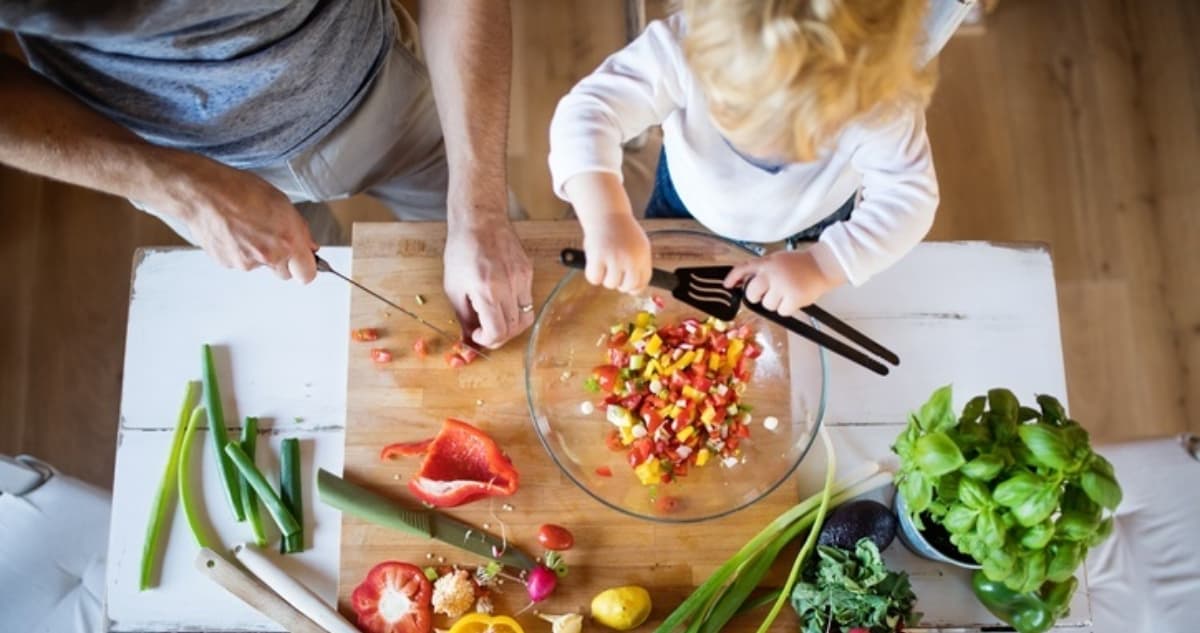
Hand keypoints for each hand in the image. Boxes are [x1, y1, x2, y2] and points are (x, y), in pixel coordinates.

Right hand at [151, 153, 317, 282]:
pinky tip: (233, 231)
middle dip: (283, 260)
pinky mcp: (227, 263)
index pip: (307, 275)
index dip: (306, 267)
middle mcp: (269, 256)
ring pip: (261, 266)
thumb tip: (309, 246)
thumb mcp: (281, 202)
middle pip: (284, 274)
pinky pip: (241, 262)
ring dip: (259, 253)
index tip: (303, 260)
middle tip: (272, 237)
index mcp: (288, 240)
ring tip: (247, 227)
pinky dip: (239, 251)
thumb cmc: (240, 190)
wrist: (202, 193)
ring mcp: (246, 263)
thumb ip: (299, 230)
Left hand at [443, 218, 533, 348]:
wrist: (480, 220)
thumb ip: (464, 318)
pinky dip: (516, 308)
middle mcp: (509, 286)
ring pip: (526, 318)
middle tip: (486, 332)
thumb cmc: (462, 250)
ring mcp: (522, 278)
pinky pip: (528, 300)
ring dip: (511, 326)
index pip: (498, 332)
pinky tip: (502, 301)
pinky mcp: (528, 272)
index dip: (488, 341)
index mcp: (487, 290)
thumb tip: (469, 341)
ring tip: (496, 319)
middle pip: (514, 329)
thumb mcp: (453, 287)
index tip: (478, 336)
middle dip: (499, 336)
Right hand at [582, 213, 651, 292]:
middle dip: (619, 284)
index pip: (643, 282)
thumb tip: (635, 289)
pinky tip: (594, 263)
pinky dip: (592, 274)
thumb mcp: (637, 245)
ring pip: (610, 284)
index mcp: (643, 256)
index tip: (628, 288)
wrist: (607, 212)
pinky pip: (595, 278)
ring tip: (603, 262)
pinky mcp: (598, 256)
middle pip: (627, 286)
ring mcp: (615, 258)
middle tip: (613, 273)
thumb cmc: (621, 230)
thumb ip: (638, 265)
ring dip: (604, 277)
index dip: (634, 288)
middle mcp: (631, 258)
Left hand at [724, 250, 837, 316]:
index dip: (733, 277)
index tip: (727, 285)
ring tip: (786, 292)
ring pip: (767, 305)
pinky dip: (786, 309)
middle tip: (769, 293)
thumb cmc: (799, 264)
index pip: (743, 268)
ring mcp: (782, 287)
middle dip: (757, 297)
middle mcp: (772, 274)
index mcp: (767, 263)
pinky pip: (781, 312)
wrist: (822, 266)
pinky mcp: (793, 298)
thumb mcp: (777, 259)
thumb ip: (762, 269)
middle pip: (751, 294)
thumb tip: (743, 283)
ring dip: (775, 303)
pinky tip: (793, 298)